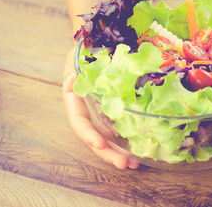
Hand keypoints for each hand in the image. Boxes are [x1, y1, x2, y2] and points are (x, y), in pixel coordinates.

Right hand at [62, 47, 139, 169]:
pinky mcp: (117, 112)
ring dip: (121, 152)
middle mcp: (89, 112)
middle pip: (96, 138)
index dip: (89, 135)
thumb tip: (70, 83)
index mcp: (76, 103)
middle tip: (125, 164)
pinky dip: (130, 140)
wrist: (97, 48)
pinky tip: (141, 149)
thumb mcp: (76, 60)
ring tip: (136, 164)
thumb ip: (73, 73)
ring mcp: (103, 114)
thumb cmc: (85, 53)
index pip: (80, 123)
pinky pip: (122, 129)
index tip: (101, 145)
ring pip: (110, 138)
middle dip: (109, 153)